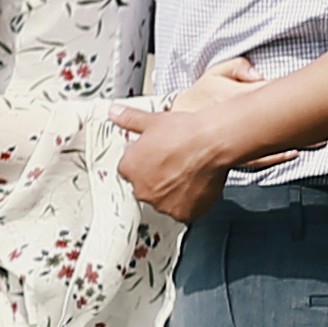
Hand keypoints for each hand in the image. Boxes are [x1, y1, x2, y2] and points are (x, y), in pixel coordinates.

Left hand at [112, 97, 238, 220]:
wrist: (212, 143)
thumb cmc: (185, 133)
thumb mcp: (152, 120)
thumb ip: (130, 119)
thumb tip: (116, 112)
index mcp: (130, 168)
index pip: (131, 170)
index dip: (146, 163)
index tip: (157, 158)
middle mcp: (143, 189)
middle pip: (148, 188)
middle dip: (159, 179)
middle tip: (175, 165)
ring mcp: (163, 203)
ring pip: (165, 200)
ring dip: (173, 192)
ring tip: (188, 174)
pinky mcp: (183, 213)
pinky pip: (183, 211)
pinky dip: (189, 203)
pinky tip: (196, 186)